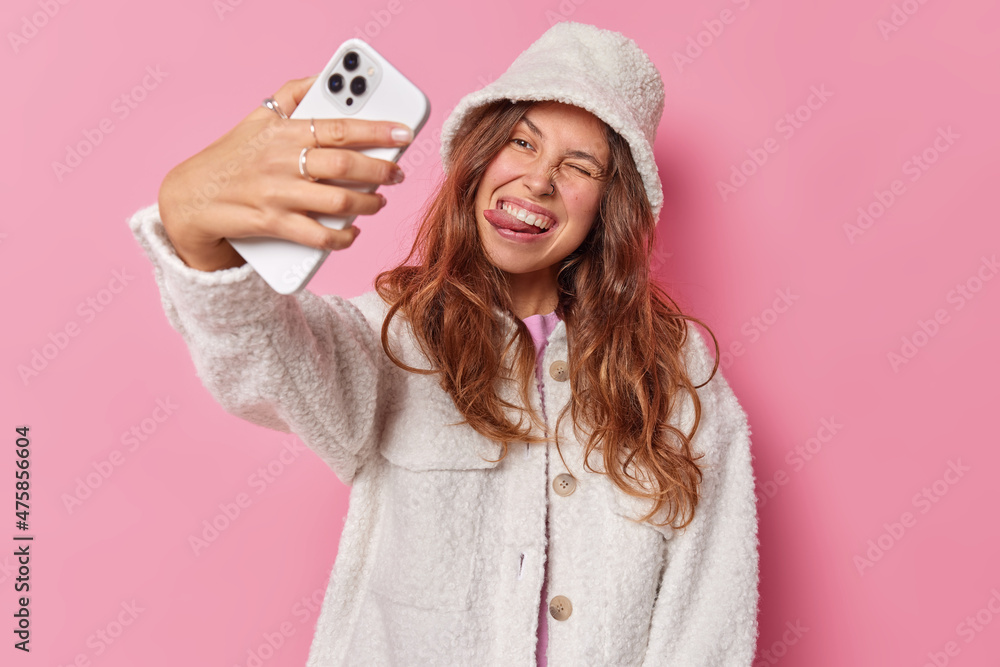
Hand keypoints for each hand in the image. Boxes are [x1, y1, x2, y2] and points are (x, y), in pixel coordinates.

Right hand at [158, 74, 412, 271]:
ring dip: (368, 205)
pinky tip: (351, 232)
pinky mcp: (272, 224)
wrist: (191, 198)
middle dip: (381, 171)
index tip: (404, 133)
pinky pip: (318, 236)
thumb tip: (324, 77)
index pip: (340, 128)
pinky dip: (342, 237)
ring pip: (338, 203)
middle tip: (397, 174)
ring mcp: (277, 195)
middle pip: (345, 167)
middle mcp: (282, 162)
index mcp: (285, 133)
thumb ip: (292, 94)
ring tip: (378, 202)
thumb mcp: (258, 118)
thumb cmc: (232, 156)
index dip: (377, 131)